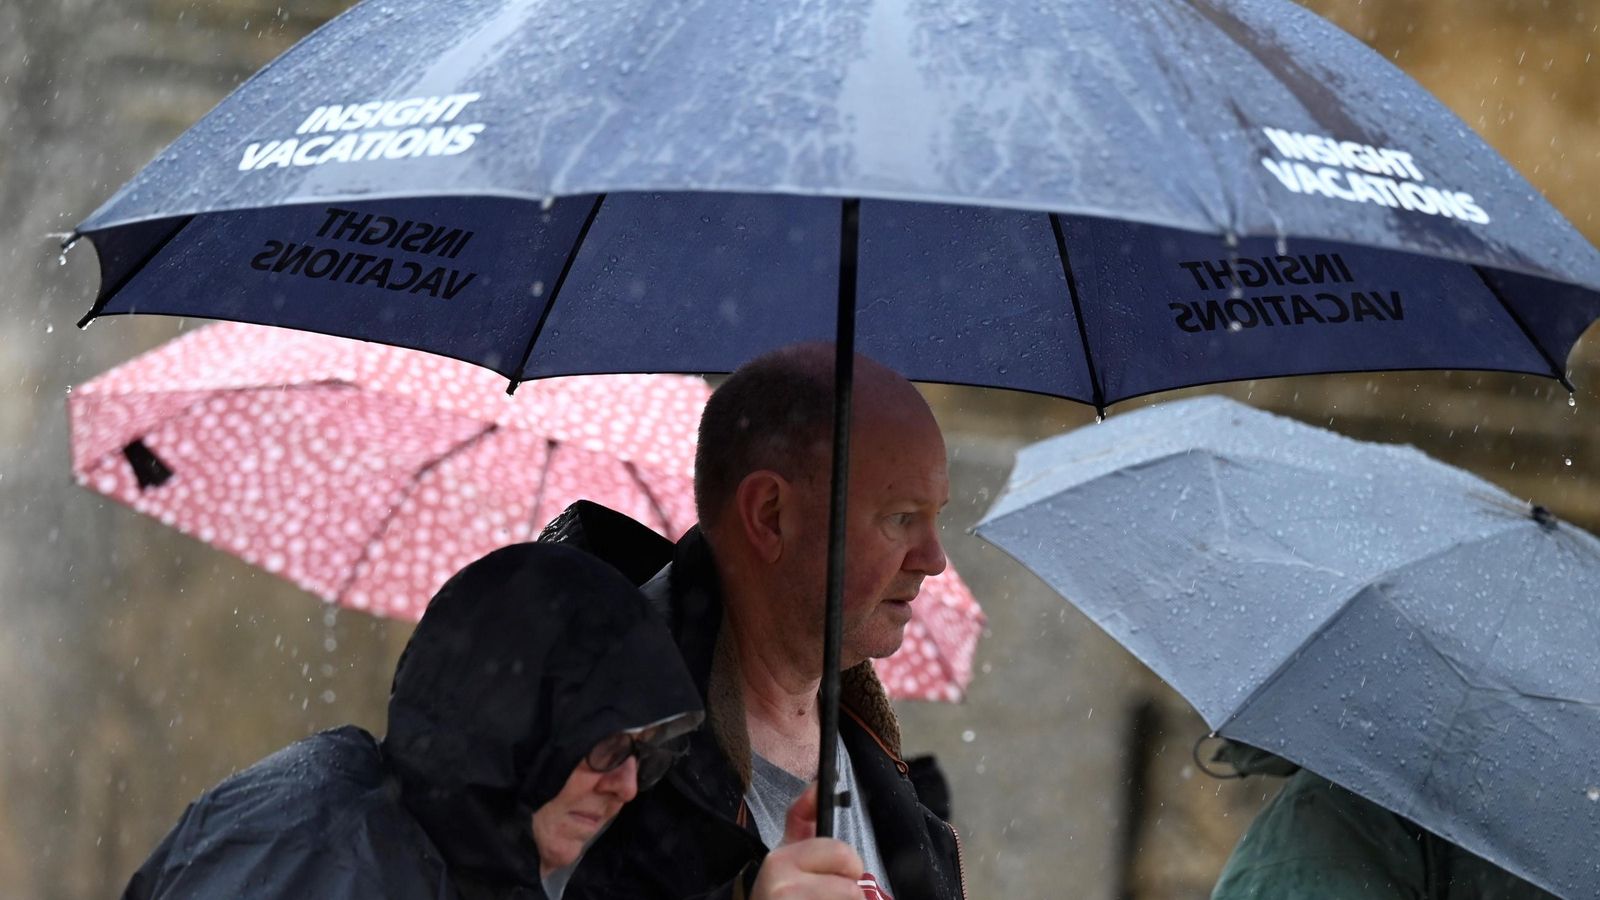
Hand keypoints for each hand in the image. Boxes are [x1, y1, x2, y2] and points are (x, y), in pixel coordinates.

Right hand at [748, 784, 865, 899]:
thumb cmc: (780, 891)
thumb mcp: (787, 853)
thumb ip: (802, 817)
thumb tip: (816, 784)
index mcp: (780, 860)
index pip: (843, 855)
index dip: (850, 867)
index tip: (841, 873)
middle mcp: (781, 888)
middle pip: (851, 889)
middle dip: (850, 893)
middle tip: (832, 896)